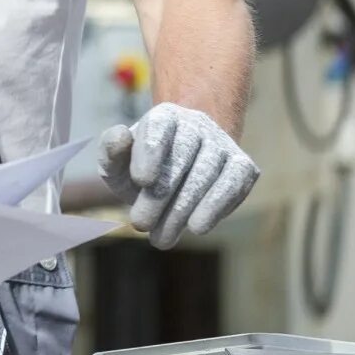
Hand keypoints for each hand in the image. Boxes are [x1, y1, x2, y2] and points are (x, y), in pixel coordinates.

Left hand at [98, 103, 259, 250]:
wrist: (181, 171)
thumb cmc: (142, 168)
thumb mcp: (119, 162)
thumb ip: (111, 150)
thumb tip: (120, 136)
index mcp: (164, 117)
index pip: (159, 126)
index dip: (151, 151)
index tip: (141, 181)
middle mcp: (196, 124)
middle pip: (181, 157)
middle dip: (159, 195)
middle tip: (140, 224)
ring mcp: (222, 144)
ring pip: (206, 174)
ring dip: (182, 209)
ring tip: (161, 238)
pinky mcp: (243, 167)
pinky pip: (234, 184)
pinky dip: (216, 206)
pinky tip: (197, 227)